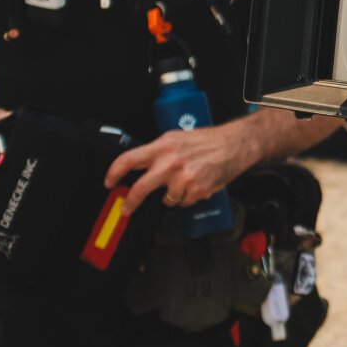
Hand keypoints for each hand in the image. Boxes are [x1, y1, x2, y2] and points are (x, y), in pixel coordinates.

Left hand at [105, 124, 256, 212]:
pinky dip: (190, 197)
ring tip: (186, 183)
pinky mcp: (197, 190)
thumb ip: (158, 151)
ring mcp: (184, 178)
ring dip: (173, 196)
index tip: (109, 182)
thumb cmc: (209, 140)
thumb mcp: (177, 138)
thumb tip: (141, 166)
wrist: (236, 144)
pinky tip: (198, 184)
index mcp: (163, 146)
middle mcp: (171, 162)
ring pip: (167, 199)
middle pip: (141, 188)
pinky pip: (185, 202)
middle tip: (126, 208)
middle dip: (131, 201)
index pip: (129, 160)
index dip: (114, 173)